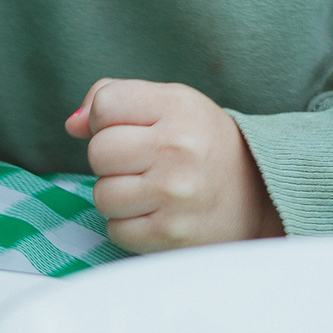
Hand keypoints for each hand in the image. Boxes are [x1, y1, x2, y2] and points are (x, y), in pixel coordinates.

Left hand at [63, 79, 284, 252]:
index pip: (106, 103)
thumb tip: (73, 124)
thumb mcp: (172, 105)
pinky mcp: (170, 234)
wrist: (260, 196)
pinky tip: (155, 214)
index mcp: (179, 107)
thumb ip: (117, 98)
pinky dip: (128, 225)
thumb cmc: (204, 146)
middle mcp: (178, 149)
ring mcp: (174, 194)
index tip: (130, 129)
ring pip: (102, 194)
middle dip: (111, 160)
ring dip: (118, 195)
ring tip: (149, 190)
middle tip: (142, 163)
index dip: (106, 119)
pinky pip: (115, 229)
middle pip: (98, 151)